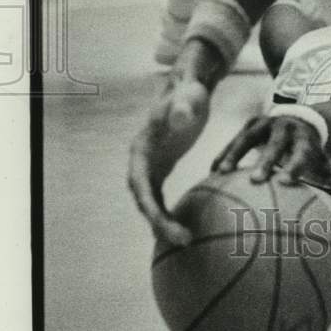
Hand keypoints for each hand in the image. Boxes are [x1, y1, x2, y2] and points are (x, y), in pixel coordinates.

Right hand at [128, 39, 222, 244]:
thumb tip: (180, 119)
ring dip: (163, 224)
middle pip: (143, 200)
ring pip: (150, 203)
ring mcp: (149, 167)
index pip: (141, 186)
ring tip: (187, 242)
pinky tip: (186, 229)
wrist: (189, 88)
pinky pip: (159, 199)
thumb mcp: (190, 97)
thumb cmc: (190, 92)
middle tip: (184, 241)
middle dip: (158, 223)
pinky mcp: (161, 169)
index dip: (151, 209)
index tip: (167, 226)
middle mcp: (140, 161)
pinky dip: (168, 215)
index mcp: (142, 148)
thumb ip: (185, 106)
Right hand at [211, 115, 330, 218]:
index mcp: (307, 139)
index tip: (286, 182)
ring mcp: (266, 123)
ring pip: (248, 136)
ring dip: (234, 152)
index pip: (302, 152)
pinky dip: (223, 153)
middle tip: (254, 179)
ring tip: (220, 172)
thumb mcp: (330, 168)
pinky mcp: (250, 124)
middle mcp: (286, 127)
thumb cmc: (315, 155)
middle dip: (265, 158)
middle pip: (275, 142)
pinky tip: (210, 174)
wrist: (303, 120)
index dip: (294, 165)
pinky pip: (233, 139)